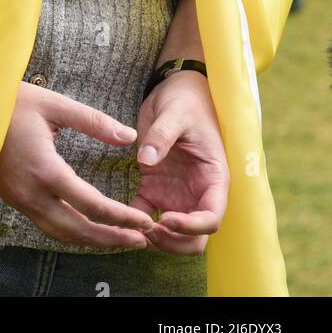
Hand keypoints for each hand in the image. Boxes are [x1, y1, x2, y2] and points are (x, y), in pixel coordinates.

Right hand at [0, 81, 156, 248]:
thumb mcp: (54, 104)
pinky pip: (47, 226)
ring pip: (61, 234)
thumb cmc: (11, 103)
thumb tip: (130, 135)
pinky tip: (87, 228)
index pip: (92, 205)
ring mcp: (21, 200)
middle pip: (79, 230)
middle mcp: (33, 193)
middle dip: (113, 238)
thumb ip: (93, 121)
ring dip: (92, 240)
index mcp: (46, 170)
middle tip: (142, 240)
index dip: (122, 216)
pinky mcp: (14, 199)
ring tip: (120, 240)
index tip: (145, 221)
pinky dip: (72, 233)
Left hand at [130, 71, 228, 254]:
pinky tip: (119, 218)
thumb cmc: (185, 100)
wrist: (177, 89)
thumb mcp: (175, 112)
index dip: (192, 227)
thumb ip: (162, 135)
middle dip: (173, 242)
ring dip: (155, 238)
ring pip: (172, 234)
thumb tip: (146, 159)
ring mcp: (176, 193)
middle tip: (147, 231)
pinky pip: (146, 215)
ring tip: (131, 227)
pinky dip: (136, 223)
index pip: (211, 217)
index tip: (166, 218)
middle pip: (195, 238)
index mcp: (212, 177)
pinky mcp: (155, 188)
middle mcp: (197, 192)